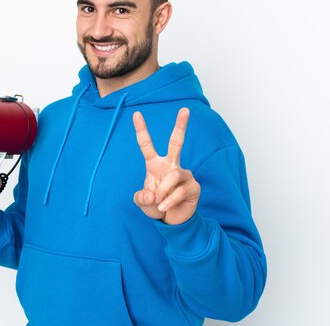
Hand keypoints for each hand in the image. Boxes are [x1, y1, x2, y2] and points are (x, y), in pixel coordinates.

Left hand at [133, 108, 199, 224]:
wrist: (171, 220)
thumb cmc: (155, 205)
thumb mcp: (142, 203)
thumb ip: (142, 198)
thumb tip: (152, 194)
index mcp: (154, 165)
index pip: (146, 145)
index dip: (141, 130)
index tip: (136, 114)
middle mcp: (170, 165)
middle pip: (176, 142)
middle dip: (181, 126)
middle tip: (185, 109)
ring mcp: (183, 175)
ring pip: (174, 175)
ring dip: (163, 190)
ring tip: (159, 202)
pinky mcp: (193, 186)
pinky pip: (180, 191)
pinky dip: (169, 201)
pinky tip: (164, 207)